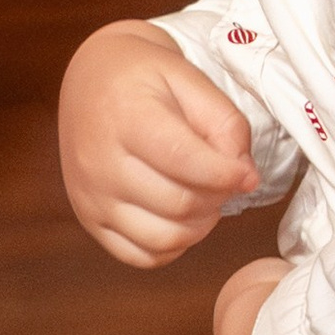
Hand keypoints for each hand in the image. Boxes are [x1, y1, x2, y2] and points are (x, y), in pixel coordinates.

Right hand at [59, 21, 261, 265]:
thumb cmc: (145, 77)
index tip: (246, 173)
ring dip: (199, 226)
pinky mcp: (89, 220)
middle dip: (217, 197)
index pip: (184, 160)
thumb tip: (245, 177)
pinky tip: (180, 218)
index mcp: (124, 116)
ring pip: (163, 239)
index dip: (226, 174)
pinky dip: (173, 246)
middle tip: (224, 179)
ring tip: (205, 197)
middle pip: (178, 204)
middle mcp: (99, 161)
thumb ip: (226, 124)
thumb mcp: (190, 80)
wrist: (91, 80)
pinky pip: (141, 256)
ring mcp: (90, 196)